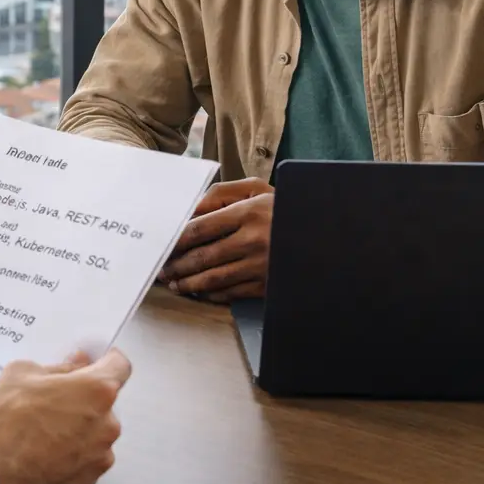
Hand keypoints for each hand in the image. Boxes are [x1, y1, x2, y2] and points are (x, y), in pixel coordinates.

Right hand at [0, 349, 130, 483]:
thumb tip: (79, 363)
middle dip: (83, 399)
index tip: (92, 363)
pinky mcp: (88, 483)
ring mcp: (99, 458)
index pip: (120, 366)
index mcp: (96, 391)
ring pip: (95, 434)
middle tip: (50, 401)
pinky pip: (84, 460)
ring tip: (42, 433)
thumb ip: (58, 367)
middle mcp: (108, 425)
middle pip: (104, 404)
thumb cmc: (2, 419)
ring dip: (78, 429)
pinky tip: (42, 455)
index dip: (106, 360)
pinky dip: (70, 455)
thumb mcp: (20, 374)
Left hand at [158, 177, 273, 300]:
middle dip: (177, 265)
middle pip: (203, 256)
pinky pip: (232, 292)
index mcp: (248, 212)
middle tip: (162, 269)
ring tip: (175, 283)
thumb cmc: (280, 206)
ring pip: (214, 278)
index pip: (199, 229)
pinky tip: (199, 291)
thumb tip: (189, 211)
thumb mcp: (254, 189)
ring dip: (189, 283)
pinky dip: (211, 294)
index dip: (175, 240)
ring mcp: (262, 265)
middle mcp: (254, 240)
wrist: (321, 233)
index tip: (162, 245)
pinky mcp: (268, 284)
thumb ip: (219, 194)